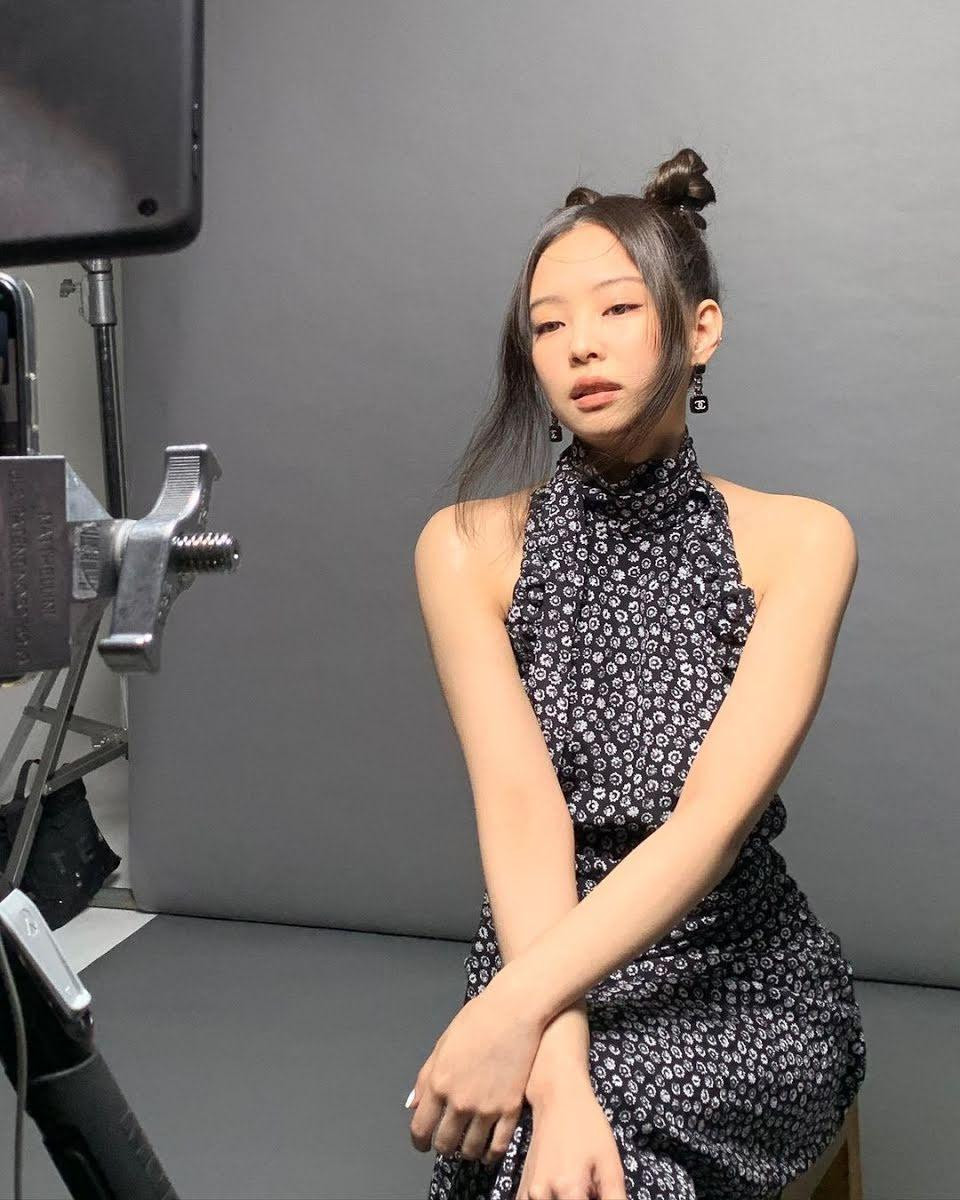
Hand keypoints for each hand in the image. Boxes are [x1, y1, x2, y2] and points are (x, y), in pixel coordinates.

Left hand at [408, 976, 544, 1160]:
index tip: (422, 1143)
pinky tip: (488, 1151)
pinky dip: (490, 1154)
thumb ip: (425, 1079)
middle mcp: (459, 1100)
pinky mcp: (510, 1109)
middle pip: (444, 1143)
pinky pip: (498, 1146)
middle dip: (442, 1145)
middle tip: (447, 1141)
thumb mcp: (442, 1045)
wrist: (515, 1011)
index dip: (419, 1141)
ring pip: (470, 1149)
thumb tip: (412, 1105)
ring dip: (465, 1151)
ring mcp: (486, 1107)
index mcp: (438, 1083)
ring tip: (467, 1145)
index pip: (421, 1128)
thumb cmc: (478, 1020)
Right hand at [517, 1076, 627, 1199]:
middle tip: (591, 1190)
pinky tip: (560, 1194)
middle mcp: (542, 1195)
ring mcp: (528, 1192)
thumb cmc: (588, 1127)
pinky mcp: (522, 1188)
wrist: (557, 1098)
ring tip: (578, 1189)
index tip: (598, 1195)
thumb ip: (614, 1197)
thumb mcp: (610, 1162)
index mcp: (568, 1190)